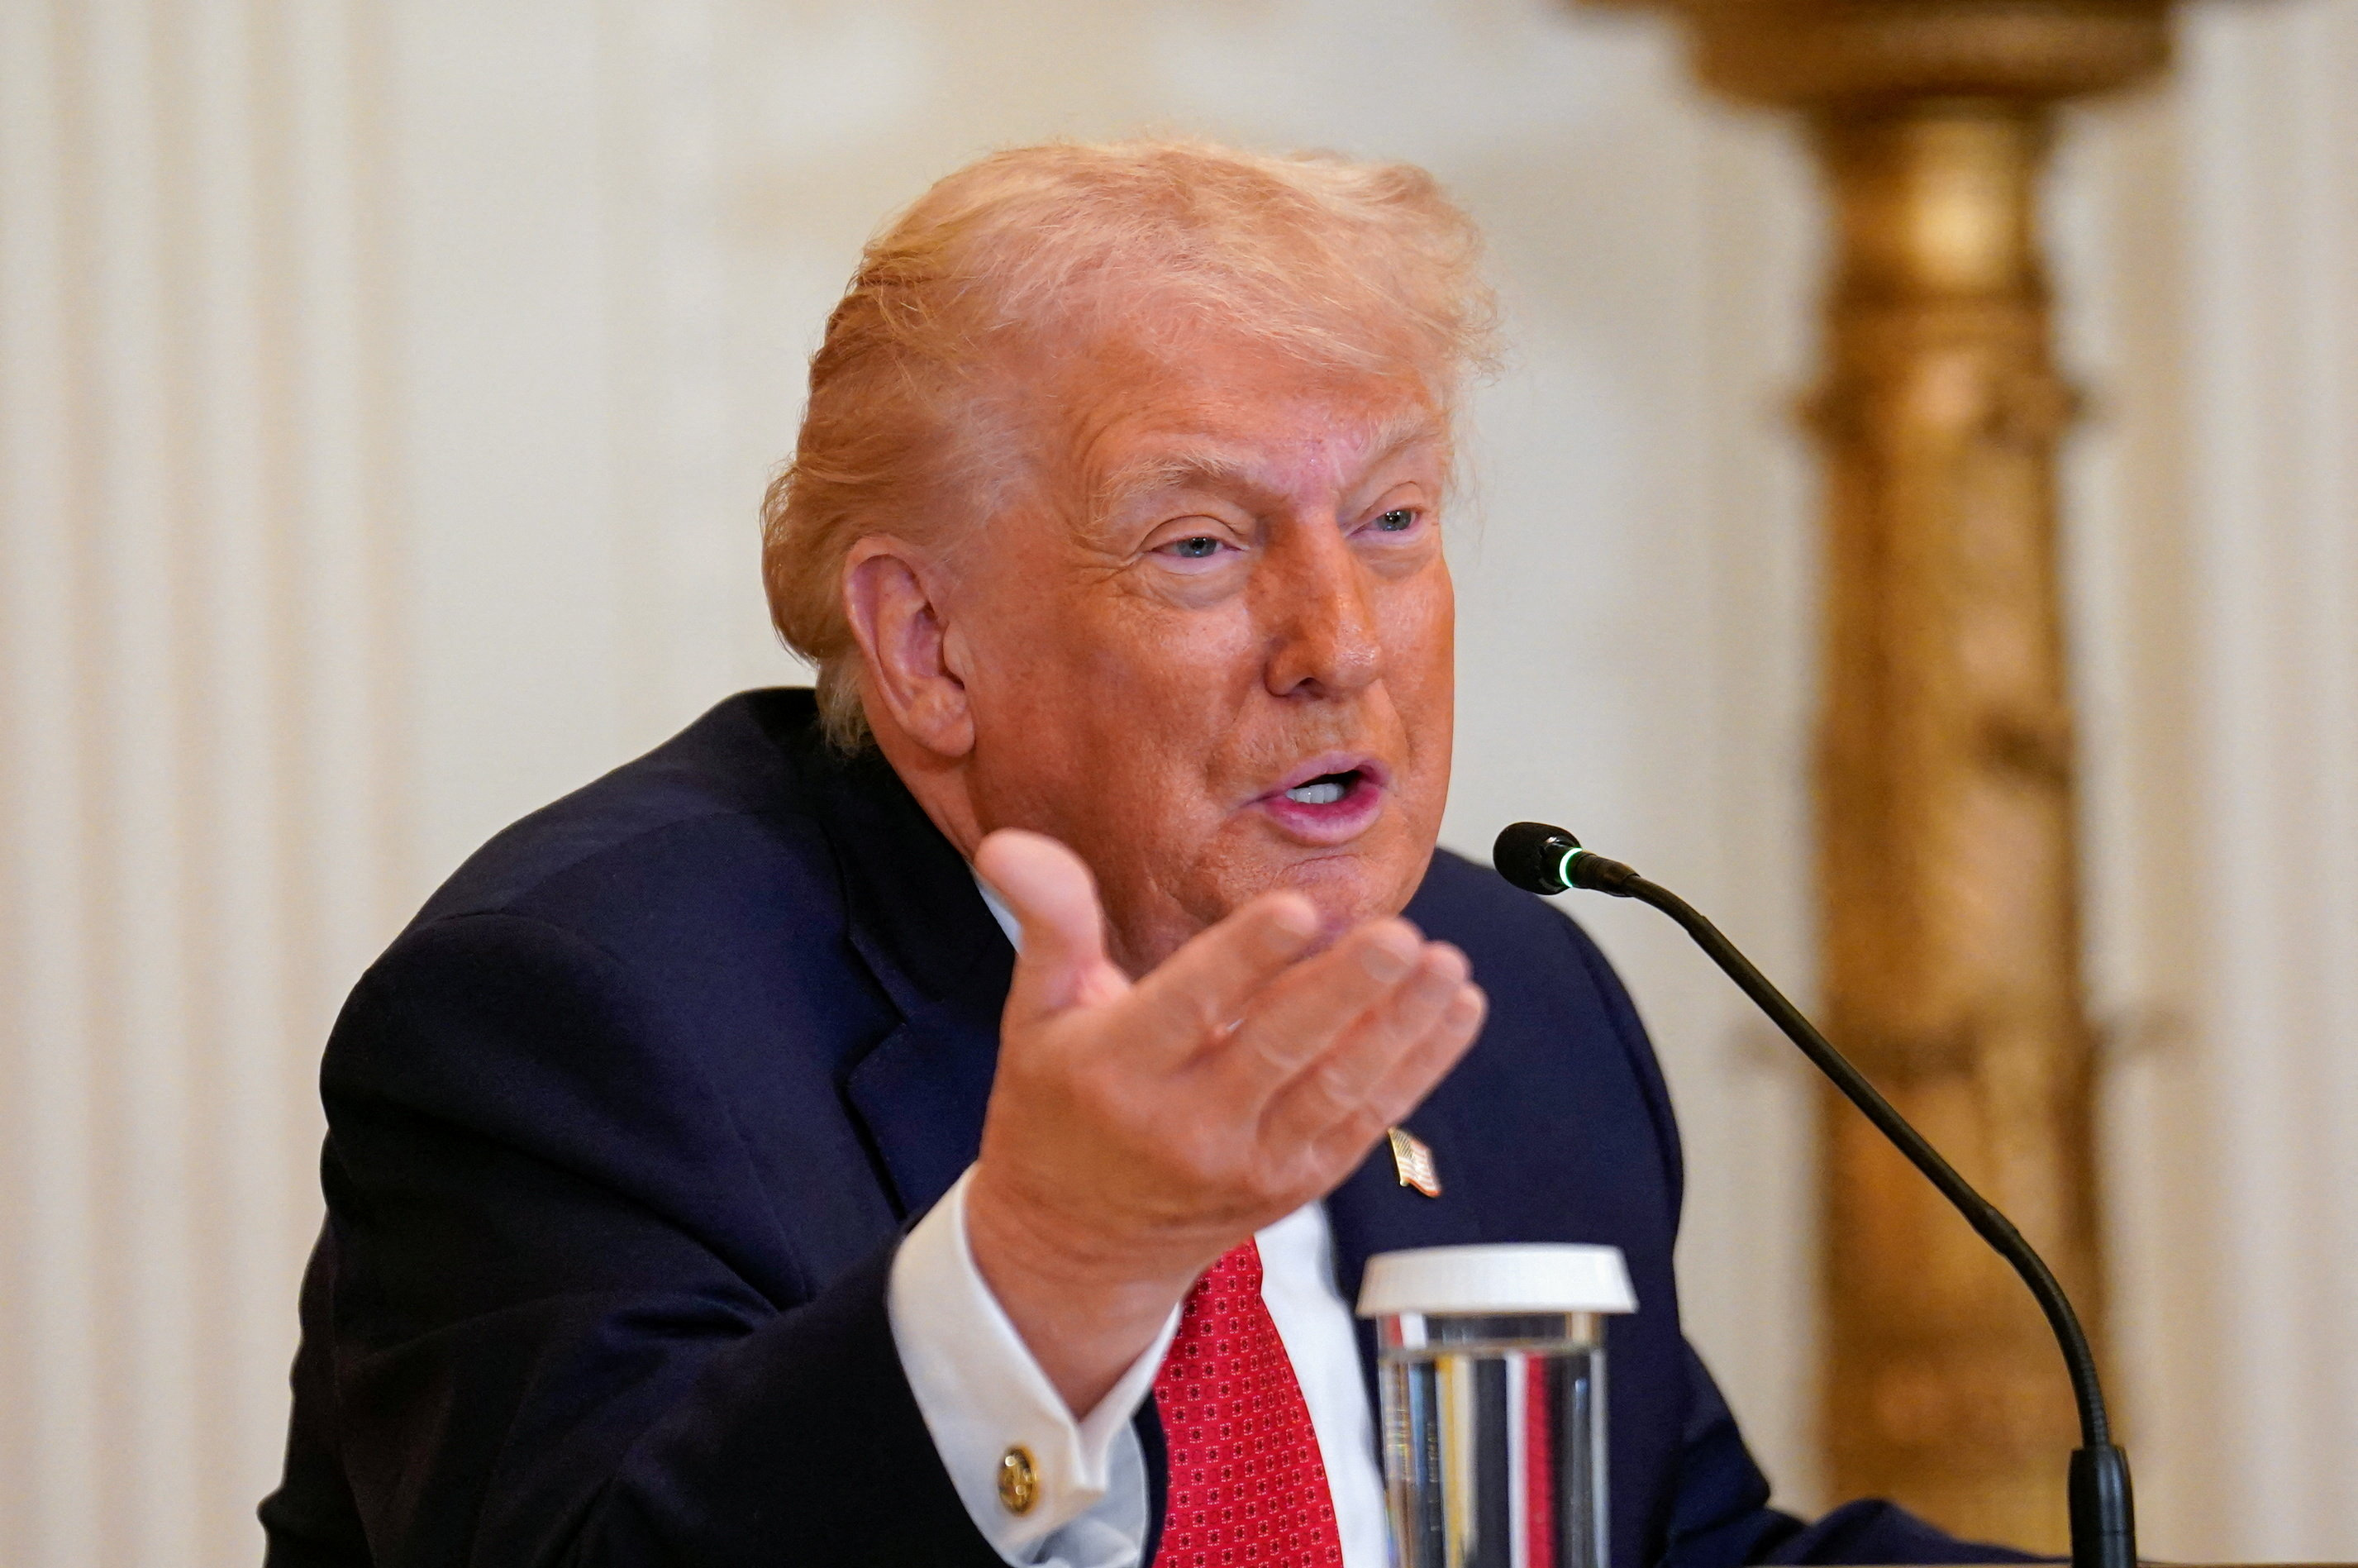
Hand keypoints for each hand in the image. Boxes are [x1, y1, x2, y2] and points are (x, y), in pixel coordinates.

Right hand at [962, 829, 1485, 1414]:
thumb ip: (1049, 923)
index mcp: (1117, 1070)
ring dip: (1400, 1029)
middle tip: (1402, 937)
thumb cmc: (1055, 1111)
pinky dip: (1417, 1069)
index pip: (1188, 1006)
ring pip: (1336, 1091)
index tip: (1299, 908)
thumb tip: (1013, 841)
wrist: (1074, 1249)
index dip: (1245, 958)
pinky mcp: (1295, 1184)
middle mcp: (1186, 1124)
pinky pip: (1365, 1124)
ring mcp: (1249, 1161)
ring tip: (1448, 968)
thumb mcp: (1032, 1016)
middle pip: (1279, 1050)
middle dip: (1346, 992)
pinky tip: (1456, 1012)